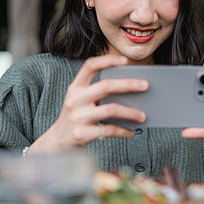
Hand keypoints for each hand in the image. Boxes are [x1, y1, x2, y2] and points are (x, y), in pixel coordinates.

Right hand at [26, 55, 145, 152]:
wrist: (57, 142)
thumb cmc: (76, 118)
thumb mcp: (79, 101)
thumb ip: (97, 93)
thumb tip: (131, 90)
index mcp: (75, 88)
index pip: (90, 66)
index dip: (107, 60)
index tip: (125, 60)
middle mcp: (75, 100)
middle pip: (105, 86)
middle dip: (128, 84)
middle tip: (146, 85)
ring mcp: (78, 117)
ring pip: (111, 109)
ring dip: (130, 112)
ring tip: (143, 115)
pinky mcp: (82, 134)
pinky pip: (109, 130)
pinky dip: (124, 131)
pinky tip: (131, 132)